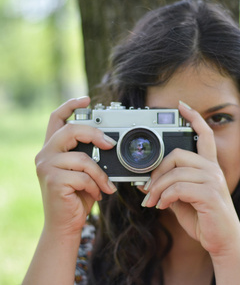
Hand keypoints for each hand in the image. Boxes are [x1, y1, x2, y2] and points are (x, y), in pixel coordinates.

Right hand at [35, 97, 116, 236]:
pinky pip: (84, 176)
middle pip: (71, 129)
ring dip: (100, 174)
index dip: (71, 105)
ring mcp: (47, 166)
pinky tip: (96, 194)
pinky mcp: (52, 180)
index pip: (57, 118)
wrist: (66, 223)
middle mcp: (46, 153)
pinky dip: (96, 186)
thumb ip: (89, 155)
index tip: (86, 99)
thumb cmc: (77, 195)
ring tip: (105, 186)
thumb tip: (110, 143)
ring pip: (83, 158)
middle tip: (111, 144)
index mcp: (54, 148)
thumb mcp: (84, 171)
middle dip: (96, 134)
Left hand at [141, 101, 239, 256]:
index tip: (182, 106)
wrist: (223, 242)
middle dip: (157, 170)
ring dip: (157, 188)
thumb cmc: (204, 218)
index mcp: (208, 167)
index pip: (204, 135)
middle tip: (147, 187)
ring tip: (150, 201)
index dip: (194, 118)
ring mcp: (213, 180)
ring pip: (175, 172)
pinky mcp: (210, 195)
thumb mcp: (182, 200)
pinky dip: (164, 197)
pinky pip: (178, 188)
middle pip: (178, 154)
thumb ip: (168, 187)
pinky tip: (161, 206)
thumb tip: (144, 182)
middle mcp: (212, 169)